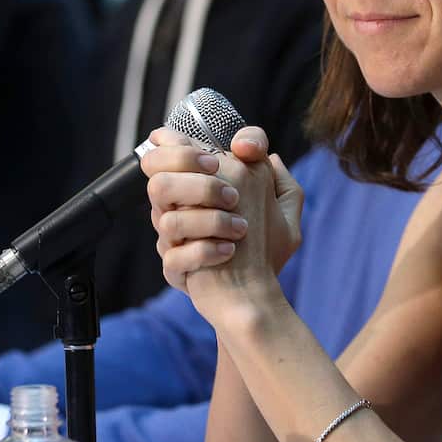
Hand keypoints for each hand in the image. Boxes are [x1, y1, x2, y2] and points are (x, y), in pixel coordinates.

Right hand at [142, 127, 303, 321]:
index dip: (181, 147)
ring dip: (209, 221)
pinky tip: (229, 251)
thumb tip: (251, 148)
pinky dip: (206, 252)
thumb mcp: (283, 205)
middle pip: (157, 180)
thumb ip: (274, 172)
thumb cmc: (267, 247)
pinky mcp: (174, 269)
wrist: (257, 294)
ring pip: (165, 219)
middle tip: (233, 196)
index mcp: (198, 187)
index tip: (216, 161)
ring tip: (241, 229)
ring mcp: (173, 241)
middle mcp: (179, 210)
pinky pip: (175, 256)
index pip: (167, 151)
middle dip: (198, 183)